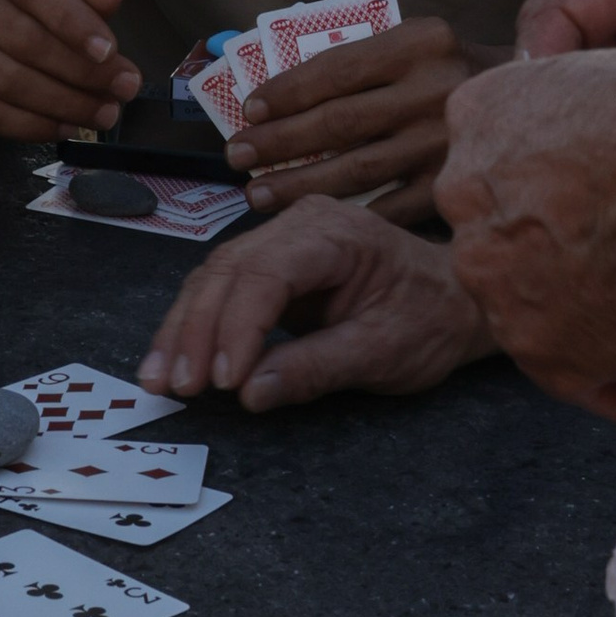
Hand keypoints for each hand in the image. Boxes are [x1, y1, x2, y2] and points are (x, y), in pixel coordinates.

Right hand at [137, 198, 490, 408]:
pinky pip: (222, 290)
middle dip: (194, 332)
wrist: (454, 300)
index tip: (222, 381)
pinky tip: (176, 362)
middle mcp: (299, 223)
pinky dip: (197, 328)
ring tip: (160, 381)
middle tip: (174, 387)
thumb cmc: (430, 320)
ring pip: (213, 279)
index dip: (236, 327)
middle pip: (227, 270)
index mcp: (335, 233)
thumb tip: (250, 393)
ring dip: (183, 331)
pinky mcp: (270, 264)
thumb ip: (316, 369)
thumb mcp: (385, 353)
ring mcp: (281, 239)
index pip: (267, 273)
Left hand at [222, 16, 486, 220]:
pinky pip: (391, 207)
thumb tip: (275, 100)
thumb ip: (358, 66)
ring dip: (300, 185)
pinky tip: (314, 220)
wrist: (526, 99)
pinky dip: (348, 214)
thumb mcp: (411, 47)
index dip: (284, 93)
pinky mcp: (455, 183)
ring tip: (259, 195)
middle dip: (279, 142)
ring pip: (358, 169)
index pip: (334, 69)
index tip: (247, 112)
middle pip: (339, 122)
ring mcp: (447, 141)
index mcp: (419, 42)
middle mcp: (436, 88)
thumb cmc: (445, 73)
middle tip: (238, 157)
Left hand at [437, 47, 615, 423]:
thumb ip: (568, 105)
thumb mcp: (610, 71)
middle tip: (613, 235)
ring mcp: (495, 277)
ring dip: (566, 297)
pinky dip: (600, 376)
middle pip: (495, 218)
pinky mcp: (539, 349)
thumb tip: (583, 131)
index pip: (493, 144)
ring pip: (520, 292)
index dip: (546, 164)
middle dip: (544, 229)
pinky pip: (564, 371)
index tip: (587, 178)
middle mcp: (466, 196)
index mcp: (480, 113)